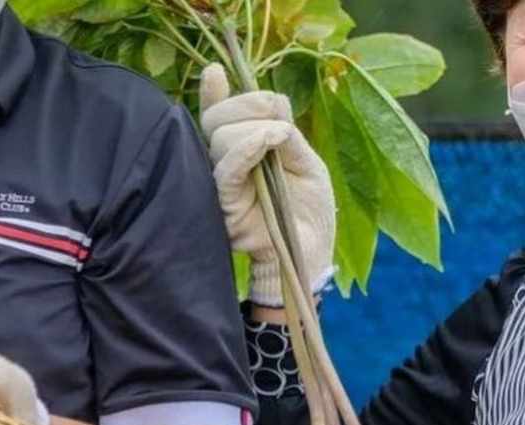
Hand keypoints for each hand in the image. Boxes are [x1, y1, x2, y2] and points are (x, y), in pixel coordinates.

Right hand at [199, 65, 335, 307]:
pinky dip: (248, 147)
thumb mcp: (304, 159)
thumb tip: (267, 98)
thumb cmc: (309, 209)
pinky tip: (269, 141)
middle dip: (246, 107)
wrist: (310, 250)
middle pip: (216, 120)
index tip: (215, 74)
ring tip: (278, 141)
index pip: (218, 116)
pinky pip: (227, 169)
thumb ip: (282, 131)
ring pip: (220, 138)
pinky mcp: (224, 206)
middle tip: (276, 123)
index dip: (214, 94)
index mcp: (241, 152)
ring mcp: (221, 186)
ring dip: (254, 128)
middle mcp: (224, 166)